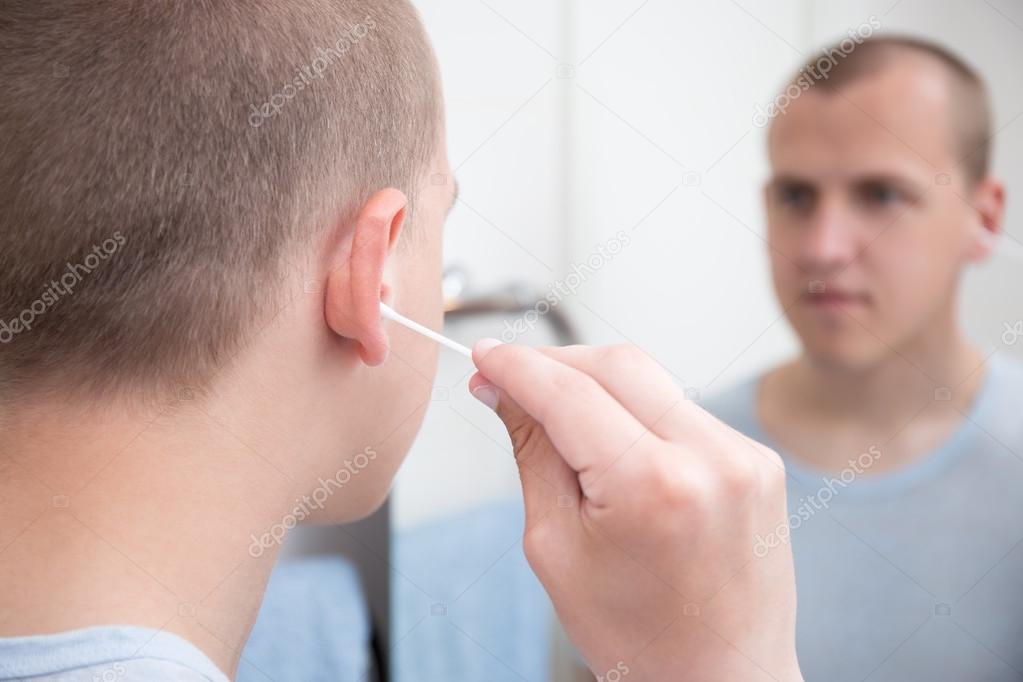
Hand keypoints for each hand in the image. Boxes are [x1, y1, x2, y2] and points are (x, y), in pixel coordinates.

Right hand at [470, 341, 802, 681]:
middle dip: (556, 362)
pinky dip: (640, 412)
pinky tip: (614, 443)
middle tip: (511, 377)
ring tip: (560, 419)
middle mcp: (710, 459)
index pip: (569, 392)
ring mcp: (744, 457)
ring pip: (652, 381)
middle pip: (616, 365)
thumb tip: (503, 389)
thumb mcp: (555, 547)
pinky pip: (684, 410)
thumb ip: (532, 451)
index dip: (517, 365)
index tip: (485, 355)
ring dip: (597, 385)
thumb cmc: (636, 635)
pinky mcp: (759, 460)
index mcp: (652, 487)